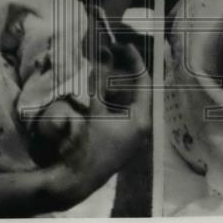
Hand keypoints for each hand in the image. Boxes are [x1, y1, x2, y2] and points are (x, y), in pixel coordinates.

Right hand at [50, 43, 150, 206]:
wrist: (77, 177)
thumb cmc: (89, 144)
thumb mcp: (95, 109)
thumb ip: (101, 81)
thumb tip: (105, 53)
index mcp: (141, 120)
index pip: (144, 83)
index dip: (134, 61)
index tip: (124, 45)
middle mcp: (141, 127)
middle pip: (138, 90)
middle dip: (125, 70)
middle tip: (113, 52)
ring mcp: (132, 134)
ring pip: (129, 100)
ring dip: (118, 82)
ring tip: (107, 65)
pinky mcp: (122, 138)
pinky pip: (122, 111)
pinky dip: (114, 97)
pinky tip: (102, 88)